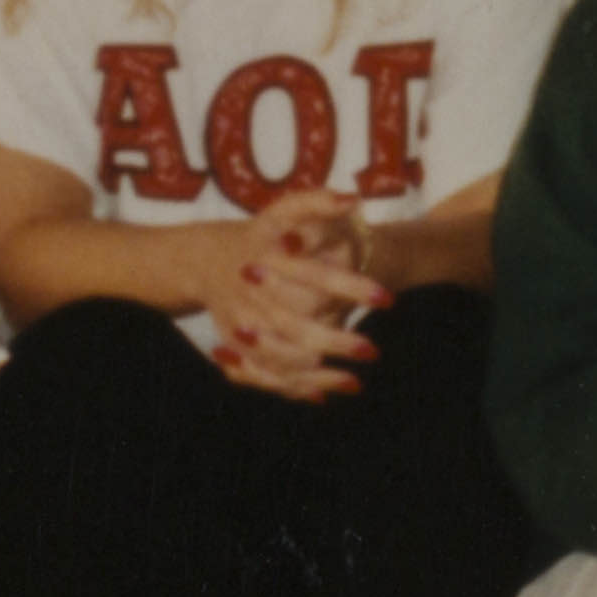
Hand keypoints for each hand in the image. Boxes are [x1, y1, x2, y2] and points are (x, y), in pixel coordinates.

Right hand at [205, 194, 388, 397]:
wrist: (210, 261)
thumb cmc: (262, 235)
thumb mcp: (285, 210)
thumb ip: (317, 202)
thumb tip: (353, 201)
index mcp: (267, 259)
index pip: (314, 275)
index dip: (351, 287)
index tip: (386, 298)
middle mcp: (250, 296)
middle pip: (294, 326)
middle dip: (335, 341)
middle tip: (371, 351)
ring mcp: (239, 327)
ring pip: (277, 360)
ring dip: (315, 375)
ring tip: (354, 382)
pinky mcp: (234, 349)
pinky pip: (260, 377)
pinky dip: (290, 389)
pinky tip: (323, 395)